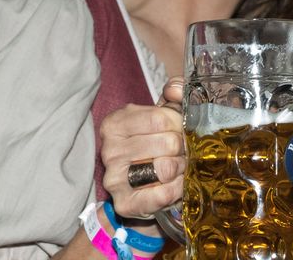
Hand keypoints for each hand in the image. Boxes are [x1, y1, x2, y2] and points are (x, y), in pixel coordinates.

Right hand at [100, 78, 185, 221]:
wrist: (146, 185)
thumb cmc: (156, 143)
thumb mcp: (164, 114)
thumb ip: (175, 94)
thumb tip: (175, 89)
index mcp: (115, 124)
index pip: (161, 118)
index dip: (179, 124)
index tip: (179, 130)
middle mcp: (109, 150)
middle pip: (168, 143)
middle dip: (182, 148)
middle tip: (180, 152)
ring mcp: (114, 179)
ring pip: (166, 168)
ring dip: (181, 167)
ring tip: (178, 166)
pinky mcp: (125, 203)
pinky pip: (164, 194)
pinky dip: (178, 188)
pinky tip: (175, 184)